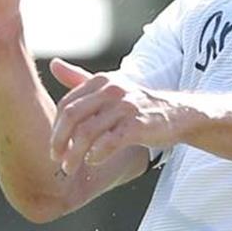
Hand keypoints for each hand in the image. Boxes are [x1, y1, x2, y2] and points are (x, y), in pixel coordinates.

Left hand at [48, 59, 180, 174]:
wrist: (178, 113)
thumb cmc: (138, 104)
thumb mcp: (110, 86)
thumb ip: (80, 78)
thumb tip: (53, 63)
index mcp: (102, 81)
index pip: (67, 104)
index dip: (56, 128)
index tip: (56, 145)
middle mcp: (112, 90)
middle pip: (72, 117)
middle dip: (59, 141)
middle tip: (56, 159)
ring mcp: (125, 107)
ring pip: (86, 133)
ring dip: (74, 154)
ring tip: (69, 167)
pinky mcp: (137, 125)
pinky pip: (107, 143)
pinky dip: (95, 155)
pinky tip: (93, 161)